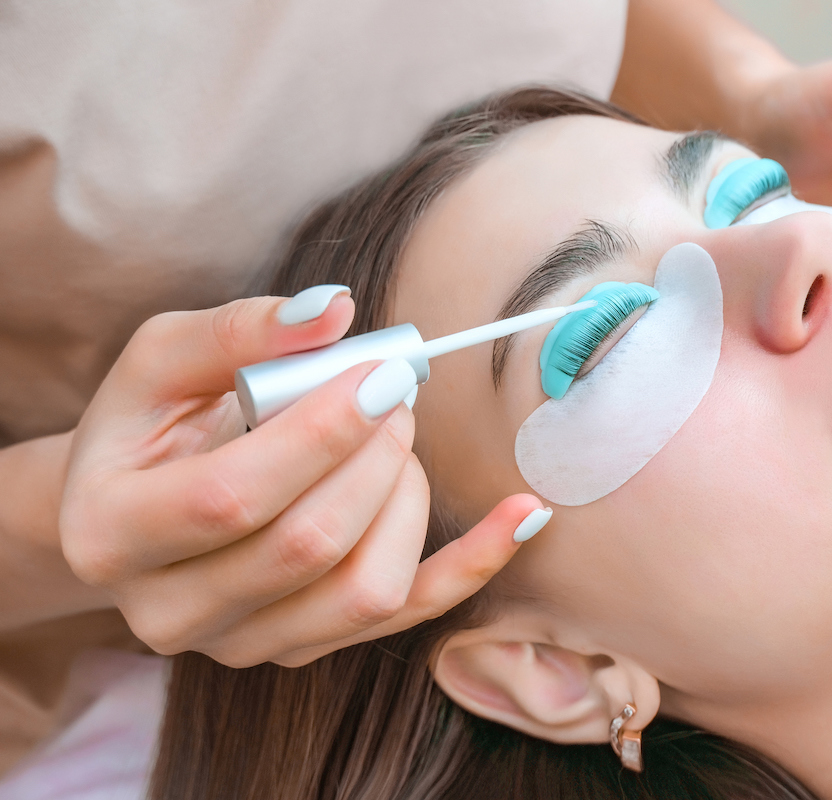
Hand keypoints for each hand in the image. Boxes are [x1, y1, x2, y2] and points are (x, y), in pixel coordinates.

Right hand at [60, 286, 548, 667]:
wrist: (129, 508)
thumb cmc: (147, 425)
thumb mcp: (161, 361)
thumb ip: (238, 331)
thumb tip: (336, 309)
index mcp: (112, 533)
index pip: (234, 498)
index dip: (321, 434)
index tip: (381, 373)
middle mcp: (170, 610)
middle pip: (309, 545)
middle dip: (375, 456)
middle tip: (396, 393)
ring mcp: (240, 643)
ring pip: (364, 588)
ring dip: (408, 497)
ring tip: (398, 438)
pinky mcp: (302, 649)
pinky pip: (406, 617)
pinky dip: (473, 565)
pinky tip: (522, 515)